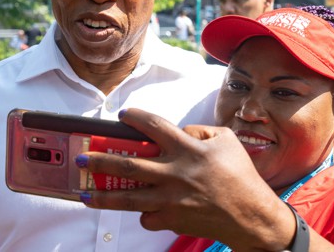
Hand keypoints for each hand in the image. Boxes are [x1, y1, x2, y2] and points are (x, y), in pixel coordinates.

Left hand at [78, 108, 294, 250]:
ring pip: (128, 199)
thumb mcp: (226, 140)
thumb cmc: (240, 177)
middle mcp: (175, 174)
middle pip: (128, 166)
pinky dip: (145, 212)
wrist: (251, 217)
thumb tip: (178, 131)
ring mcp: (172, 200)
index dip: (136, 118)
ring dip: (103, 197)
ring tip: (85, 195)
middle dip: (100, 161)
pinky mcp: (173, 220)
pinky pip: (148, 216)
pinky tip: (145, 208)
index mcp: (189, 150)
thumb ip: (198, 132)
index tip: (123, 114)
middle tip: (82, 158)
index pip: (156, 127)